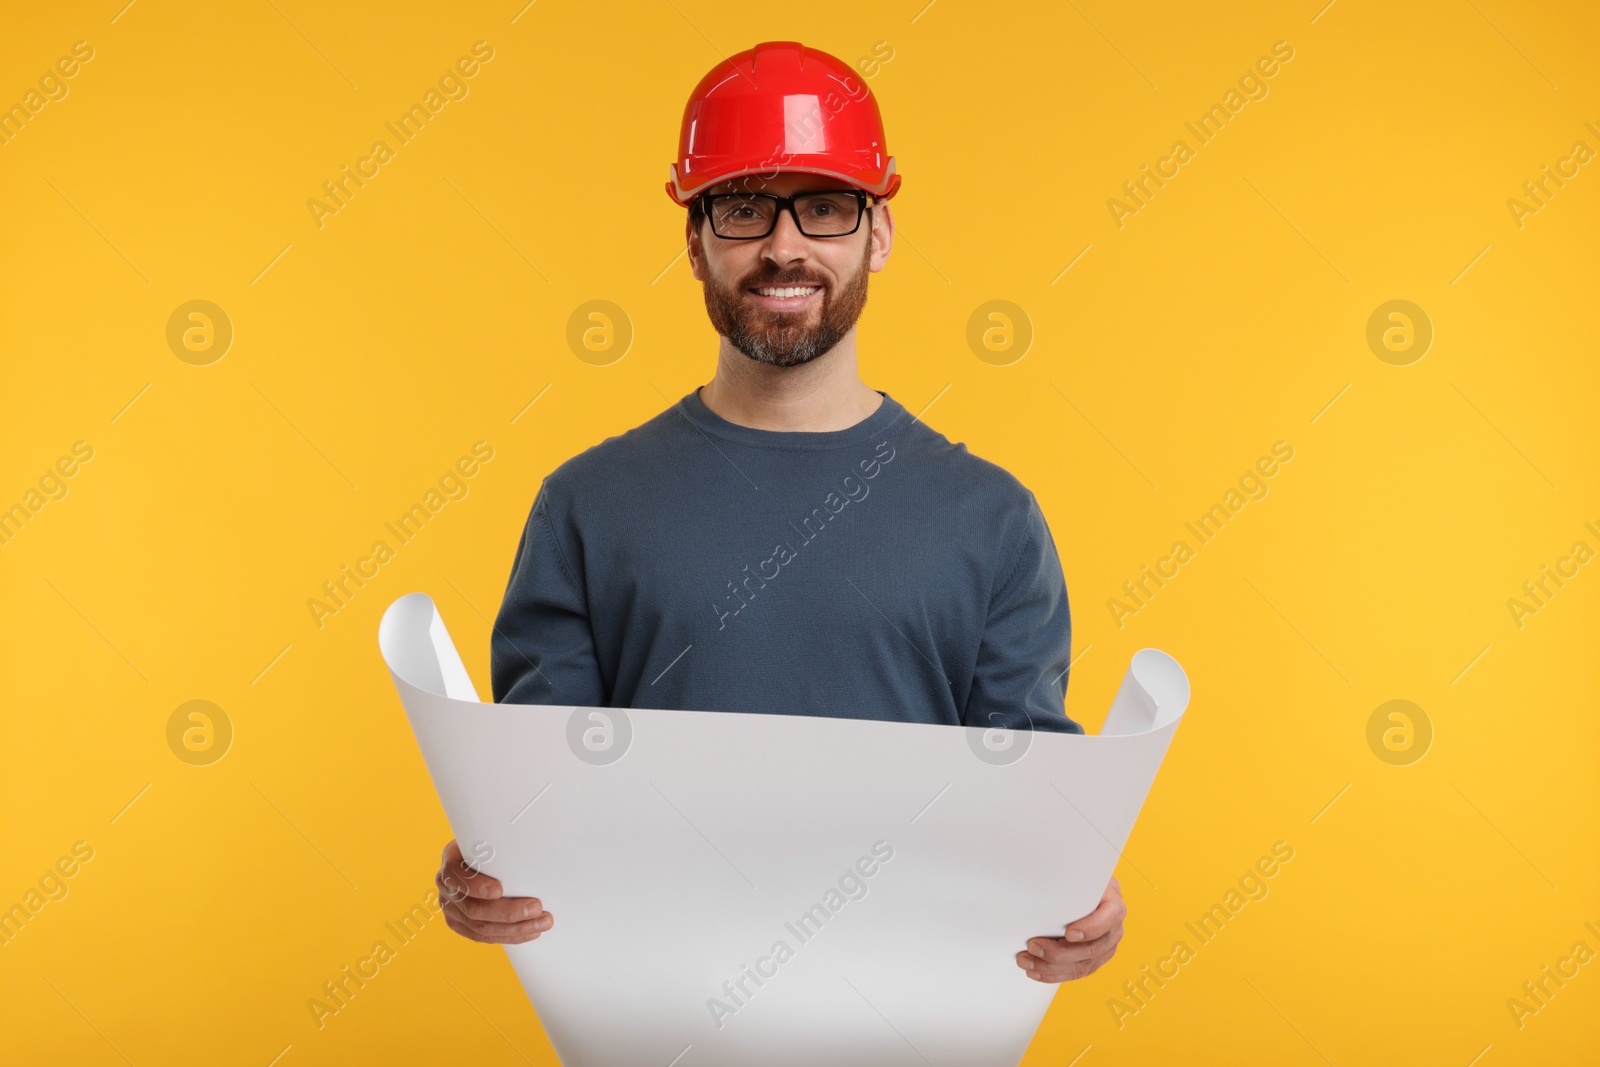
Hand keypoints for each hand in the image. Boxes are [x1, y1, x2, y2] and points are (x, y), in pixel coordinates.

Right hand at [436, 838, 552, 943]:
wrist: (472, 857)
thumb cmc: (486, 843)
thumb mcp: (488, 835)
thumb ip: (500, 840)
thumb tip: (533, 839)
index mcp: (450, 862)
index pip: (456, 875)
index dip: (476, 886)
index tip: (499, 889)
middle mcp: (446, 888)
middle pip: (474, 908)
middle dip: (508, 912)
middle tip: (536, 908)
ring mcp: (451, 909)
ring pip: (481, 927)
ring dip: (516, 928)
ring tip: (542, 923)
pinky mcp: (460, 924)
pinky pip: (484, 937)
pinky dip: (510, 936)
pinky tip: (531, 932)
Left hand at [1015, 875, 1124, 982]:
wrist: (1092, 892)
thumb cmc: (1085, 882)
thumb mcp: (1083, 875)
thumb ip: (1072, 878)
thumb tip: (1041, 872)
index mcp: (1114, 905)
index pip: (1110, 917)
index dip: (1090, 928)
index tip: (1068, 932)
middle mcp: (1114, 929)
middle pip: (1091, 949)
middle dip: (1058, 953)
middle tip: (1033, 946)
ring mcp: (1106, 947)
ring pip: (1082, 965)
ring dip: (1051, 967)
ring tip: (1027, 961)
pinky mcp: (1094, 960)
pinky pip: (1076, 972)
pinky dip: (1054, 974)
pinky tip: (1036, 971)